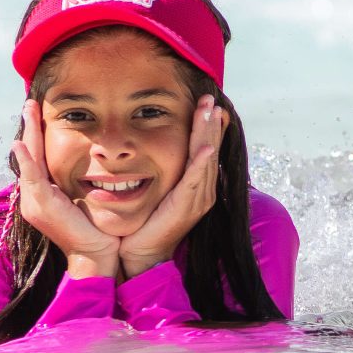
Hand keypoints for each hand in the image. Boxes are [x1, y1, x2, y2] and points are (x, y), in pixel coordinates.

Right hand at [9, 100, 120, 279]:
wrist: (96, 254)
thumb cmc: (96, 229)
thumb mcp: (86, 199)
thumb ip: (80, 182)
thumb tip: (91, 162)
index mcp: (43, 195)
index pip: (37, 158)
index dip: (36, 135)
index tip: (38, 112)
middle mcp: (33, 197)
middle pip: (29, 155)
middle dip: (29, 128)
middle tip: (30, 102)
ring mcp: (35, 202)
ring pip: (28, 162)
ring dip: (27, 135)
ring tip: (28, 111)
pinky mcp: (41, 206)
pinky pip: (32, 178)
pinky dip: (27, 161)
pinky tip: (21, 144)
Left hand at [114, 94, 225, 279]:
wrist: (141, 254)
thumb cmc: (145, 224)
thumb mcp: (156, 192)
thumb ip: (159, 173)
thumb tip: (147, 152)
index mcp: (196, 186)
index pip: (205, 149)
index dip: (207, 126)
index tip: (208, 104)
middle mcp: (202, 191)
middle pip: (210, 149)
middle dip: (210, 122)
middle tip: (210, 98)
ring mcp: (197, 199)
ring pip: (206, 159)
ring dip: (209, 133)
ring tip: (211, 111)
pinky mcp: (186, 207)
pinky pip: (196, 180)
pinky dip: (201, 162)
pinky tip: (206, 146)